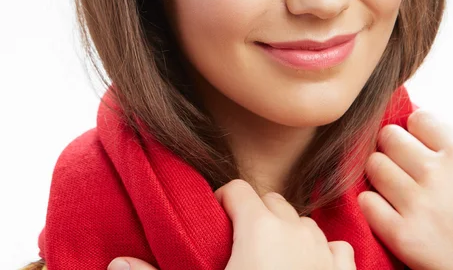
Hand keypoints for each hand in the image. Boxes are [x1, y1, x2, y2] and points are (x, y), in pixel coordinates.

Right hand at [107, 178, 354, 269]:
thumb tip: (116, 261)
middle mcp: (296, 231)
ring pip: (304, 222)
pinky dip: (323, 251)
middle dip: (254, 213)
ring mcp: (325, 253)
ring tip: (268, 255)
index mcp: (259, 227)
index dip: (222, 199)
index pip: (238, 190)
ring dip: (287, 230)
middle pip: (273, 201)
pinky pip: (337, 248)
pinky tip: (310, 266)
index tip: (211, 217)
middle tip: (236, 240)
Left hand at [357, 109, 452, 269]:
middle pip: (390, 137)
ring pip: (374, 165)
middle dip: (393, 148)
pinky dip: (373, 206)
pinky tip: (387, 212)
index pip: (419, 117)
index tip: (420, 145)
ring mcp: (418, 203)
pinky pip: (367, 203)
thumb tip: (441, 146)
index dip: (417, 131)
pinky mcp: (403, 236)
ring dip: (381, 175)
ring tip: (394, 188)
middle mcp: (438, 172)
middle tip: (402, 165)